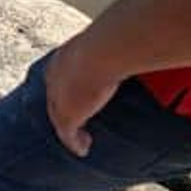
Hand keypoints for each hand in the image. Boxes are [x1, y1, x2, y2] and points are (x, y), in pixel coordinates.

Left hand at [44, 36, 122, 156]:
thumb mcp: (110, 42)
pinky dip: (75, 143)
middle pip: (54, 99)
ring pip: (58, 117)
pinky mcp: (66, 116)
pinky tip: (83, 149)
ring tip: (83, 139)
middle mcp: (55, 79)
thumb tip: (136, 43)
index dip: (65, 88)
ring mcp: (58, 98)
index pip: (60, 76)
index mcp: (63, 59)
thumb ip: (117, 46)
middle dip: (62, 109)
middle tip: (76, 120)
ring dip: (69, 130)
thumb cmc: (112, 41)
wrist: (102, 52)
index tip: (77, 94)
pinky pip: (67, 134)